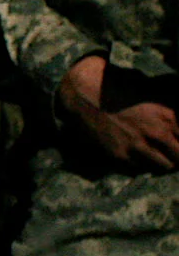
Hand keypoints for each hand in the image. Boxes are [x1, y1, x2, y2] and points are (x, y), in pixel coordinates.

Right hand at [60, 55, 178, 171]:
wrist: (85, 93)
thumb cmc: (120, 86)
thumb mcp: (153, 92)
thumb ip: (170, 110)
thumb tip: (176, 121)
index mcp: (168, 116)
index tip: (178, 140)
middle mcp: (155, 133)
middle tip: (175, 154)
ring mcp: (136, 146)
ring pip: (164, 167)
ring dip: (166, 164)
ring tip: (163, 159)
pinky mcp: (119, 154)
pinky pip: (140, 169)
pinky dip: (144, 166)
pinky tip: (142, 157)